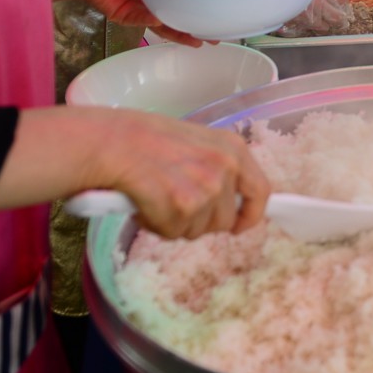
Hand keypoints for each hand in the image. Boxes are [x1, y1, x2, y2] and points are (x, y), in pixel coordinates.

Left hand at [44, 0, 203, 45]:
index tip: (219, 4)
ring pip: (167, 24)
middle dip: (198, 24)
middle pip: (181, 12)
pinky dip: (156, 23)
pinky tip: (167, 23)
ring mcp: (143, 8)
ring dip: (183, 33)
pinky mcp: (128, 16)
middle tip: (216, 34)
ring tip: (200, 40)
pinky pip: (145, 22)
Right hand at [81, 109, 269, 238]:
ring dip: (175, 223)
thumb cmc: (145, 138)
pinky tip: (144, 203)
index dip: (251, 215)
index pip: (261, 191)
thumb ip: (216, 167)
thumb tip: (226, 201)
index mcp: (233, 149)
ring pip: (197, 231)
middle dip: (200, 222)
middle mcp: (226, 168)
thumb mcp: (196, 142)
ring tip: (155, 197)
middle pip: (225, 220)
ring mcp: (206, 189)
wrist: (112, 141)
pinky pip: (173, 233)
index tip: (239, 227)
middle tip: (174, 205)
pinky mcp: (182, 207)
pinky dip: (155, 225)